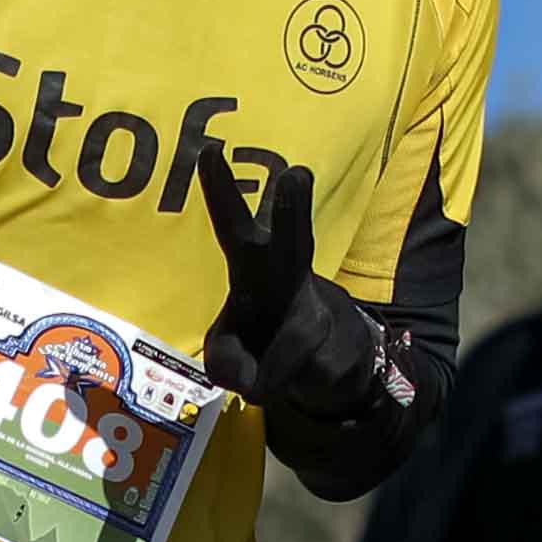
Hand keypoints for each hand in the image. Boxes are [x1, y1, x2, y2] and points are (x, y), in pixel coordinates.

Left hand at [192, 147, 324, 395]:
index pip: (234, 224)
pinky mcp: (331, 355)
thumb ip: (226, 361)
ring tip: (297, 303)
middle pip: (290, 245)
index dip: (221, 190)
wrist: (324, 369)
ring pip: (302, 333)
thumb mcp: (225, 355)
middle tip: (298, 173)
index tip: (210, 150)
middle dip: (291, 214)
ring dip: (293, 347)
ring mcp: (314, 320)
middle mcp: (288, 282)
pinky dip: (274, 390)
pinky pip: (285, 386)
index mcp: (253, 268)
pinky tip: (290, 377)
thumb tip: (257, 381)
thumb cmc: (263, 341)